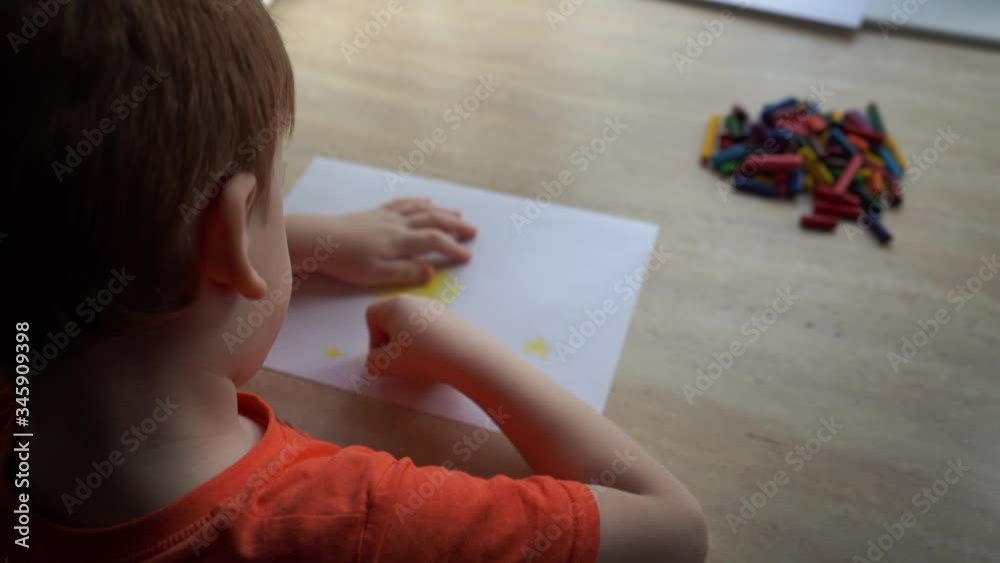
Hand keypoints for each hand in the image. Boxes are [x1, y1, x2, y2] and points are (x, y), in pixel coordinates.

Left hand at [286, 198, 475, 286]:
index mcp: (400, 241)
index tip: (468, 255)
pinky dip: (419, 202)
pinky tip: (426, 201)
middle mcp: (398, 224)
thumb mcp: (376, 275)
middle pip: (433, 220)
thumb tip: (432, 272)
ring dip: (442, 211)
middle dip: (455, 226)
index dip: (453, 248)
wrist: (318, 239)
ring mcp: (387, 216)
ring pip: (421, 209)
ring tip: (458, 215)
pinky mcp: (376, 213)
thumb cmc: (346, 261)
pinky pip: (404, 203)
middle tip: (473, 231)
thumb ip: (405, 273)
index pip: (434, 241)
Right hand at [364, 294, 492, 382]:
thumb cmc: (421, 356)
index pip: (372, 315)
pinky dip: (428, 340)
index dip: (372, 338)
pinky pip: (430, 327)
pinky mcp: (452, 316)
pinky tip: (436, 356)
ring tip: (420, 360)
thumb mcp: (388, 364)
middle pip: (392, 317)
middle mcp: (414, 300)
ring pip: (412, 323)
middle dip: (391, 340)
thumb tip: (374, 362)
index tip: (385, 356)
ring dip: (410, 341)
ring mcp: (435, 307)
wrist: (466, 355)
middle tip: (400, 360)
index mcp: (394, 305)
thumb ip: (372, 363)